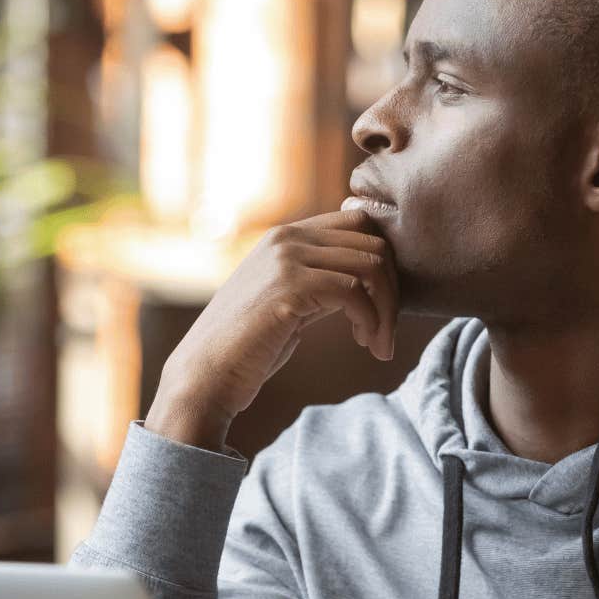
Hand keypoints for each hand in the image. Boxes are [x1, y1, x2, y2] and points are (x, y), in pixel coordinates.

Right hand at [146, 205, 396, 450]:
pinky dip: (371, 320)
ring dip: (387, 310)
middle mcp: (287, 237)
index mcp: (286, 236)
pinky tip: (364, 343)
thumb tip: (368, 279)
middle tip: (387, 332)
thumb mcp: (290, 302)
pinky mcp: (288, 288)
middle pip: (373, 241)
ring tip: (380, 344)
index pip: (359, 222)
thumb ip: (321, 281)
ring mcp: (286, 259)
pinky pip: (354, 292)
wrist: (205, 375)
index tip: (381, 306)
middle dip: (393, 289)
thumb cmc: (248, 348)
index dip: (384, 263)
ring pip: (371, 265)